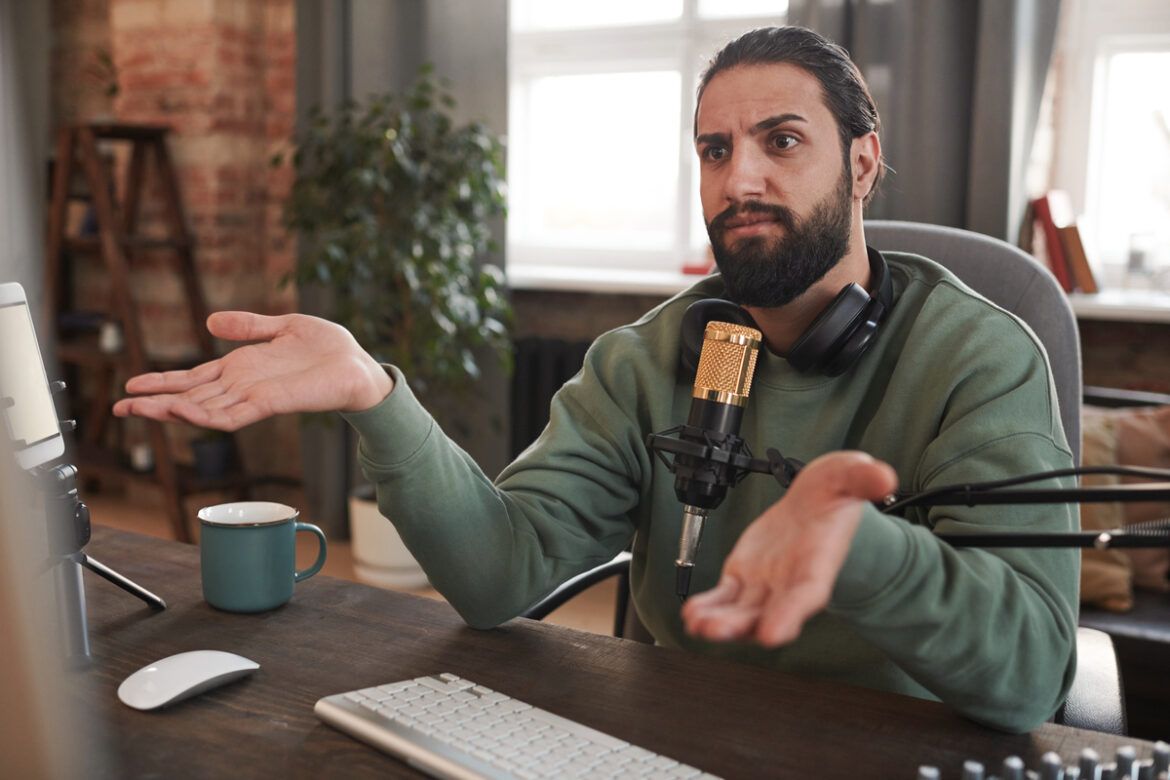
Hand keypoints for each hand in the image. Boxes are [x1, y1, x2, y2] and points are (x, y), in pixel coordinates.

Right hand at [112, 312, 393, 429]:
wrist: (359, 367)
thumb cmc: (329, 350)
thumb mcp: (283, 327)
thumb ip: (248, 326)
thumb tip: (211, 319)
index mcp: (242, 368)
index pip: (194, 379)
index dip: (163, 382)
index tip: (132, 385)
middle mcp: (243, 386)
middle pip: (190, 396)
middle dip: (155, 401)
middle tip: (120, 406)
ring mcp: (254, 397)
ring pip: (204, 409)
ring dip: (172, 409)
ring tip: (140, 409)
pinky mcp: (271, 403)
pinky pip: (233, 415)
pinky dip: (207, 415)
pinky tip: (184, 411)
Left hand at [681, 451, 897, 646]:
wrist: (814, 505)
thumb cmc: (833, 495)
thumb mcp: (848, 476)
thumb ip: (862, 477)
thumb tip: (882, 476)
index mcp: (818, 565)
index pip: (805, 595)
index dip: (789, 615)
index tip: (773, 634)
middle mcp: (790, 584)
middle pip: (766, 612)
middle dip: (741, 625)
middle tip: (715, 632)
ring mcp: (764, 585)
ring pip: (740, 611)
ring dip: (718, 621)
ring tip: (698, 625)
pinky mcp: (742, 578)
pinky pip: (723, 597)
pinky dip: (707, 606)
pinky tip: (691, 614)